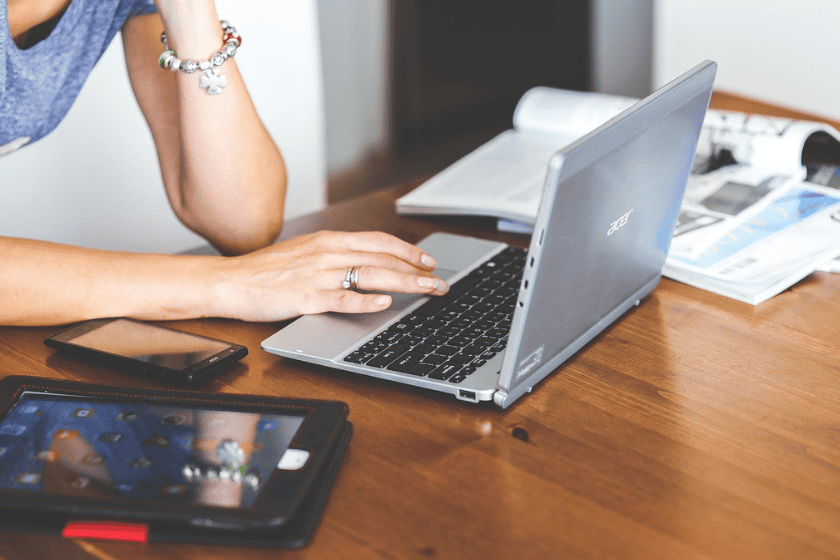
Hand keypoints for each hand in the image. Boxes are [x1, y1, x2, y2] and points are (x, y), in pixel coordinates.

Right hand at [211, 231, 449, 320]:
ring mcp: (318, 274)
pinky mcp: (306, 297)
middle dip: (417, 270)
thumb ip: (336, 256)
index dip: (408, 250)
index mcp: (329, 240)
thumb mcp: (306, 253)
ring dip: (404, 283)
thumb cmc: (267, 271)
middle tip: (439, 282)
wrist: (230, 281)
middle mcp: (328, 252)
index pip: (379, 241)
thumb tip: (367, 264)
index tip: (428, 261)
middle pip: (383, 258)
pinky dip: (366, 300)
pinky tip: (384, 304)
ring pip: (371, 275)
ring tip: (427, 291)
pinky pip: (342, 298)